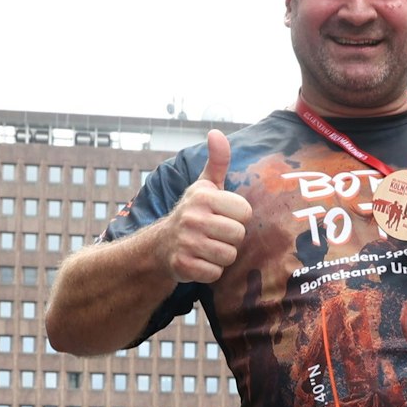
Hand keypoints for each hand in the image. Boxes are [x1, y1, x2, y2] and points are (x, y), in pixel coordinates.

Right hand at [160, 130, 250, 283]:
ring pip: (228, 256)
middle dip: (230, 239)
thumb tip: (216, 132)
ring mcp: (186, 242)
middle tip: (214, 234)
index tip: (223, 216)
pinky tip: (199, 261)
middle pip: (239, 235)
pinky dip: (210, 271)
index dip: (238, 218)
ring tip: (208, 247)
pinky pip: (215, 273)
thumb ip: (218, 161)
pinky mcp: (182, 265)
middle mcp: (192, 217)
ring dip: (222, 256)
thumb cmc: (194, 212)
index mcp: (203, 196)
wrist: (161, 245)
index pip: (246, 213)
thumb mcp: (205, 185)